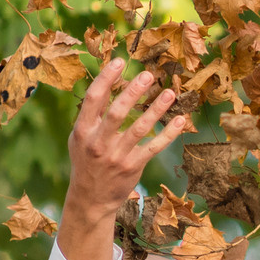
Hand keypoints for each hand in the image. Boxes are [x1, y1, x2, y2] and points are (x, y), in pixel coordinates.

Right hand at [69, 58, 186, 211]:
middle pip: (118, 112)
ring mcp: (117, 155)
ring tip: (169, 93)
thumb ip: (91, 114)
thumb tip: (106, 83)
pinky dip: (168, 134)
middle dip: (133, 92)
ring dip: (156, 110)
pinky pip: (153, 147)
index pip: (94, 98)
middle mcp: (99, 142)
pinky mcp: (133, 166)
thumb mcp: (79, 138)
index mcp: (83, 130)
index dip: (106, 78)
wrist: (91, 198)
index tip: (120, 61)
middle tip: (148, 74)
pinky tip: (179, 121)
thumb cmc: (86, 161)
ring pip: (139, 128)